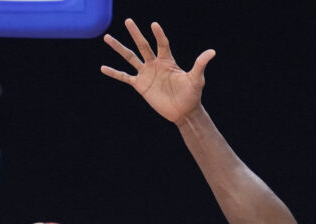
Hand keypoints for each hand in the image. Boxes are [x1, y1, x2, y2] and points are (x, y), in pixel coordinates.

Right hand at [101, 19, 215, 122]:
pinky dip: (114, 73)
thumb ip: (200, 64)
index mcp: (168, 61)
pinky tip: (103, 68)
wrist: (184, 112)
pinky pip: (125, 77)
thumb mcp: (196, 79)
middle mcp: (155, 64)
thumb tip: (212, 52)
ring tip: (107, 37)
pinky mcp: (140, 85)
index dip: (158, 35)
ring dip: (119, 48)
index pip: (162, 44)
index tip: (154, 25)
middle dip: (136, 33)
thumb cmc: (192, 95)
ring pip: (130, 57)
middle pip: (143, 45)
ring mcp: (146, 74)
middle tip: (128, 21)